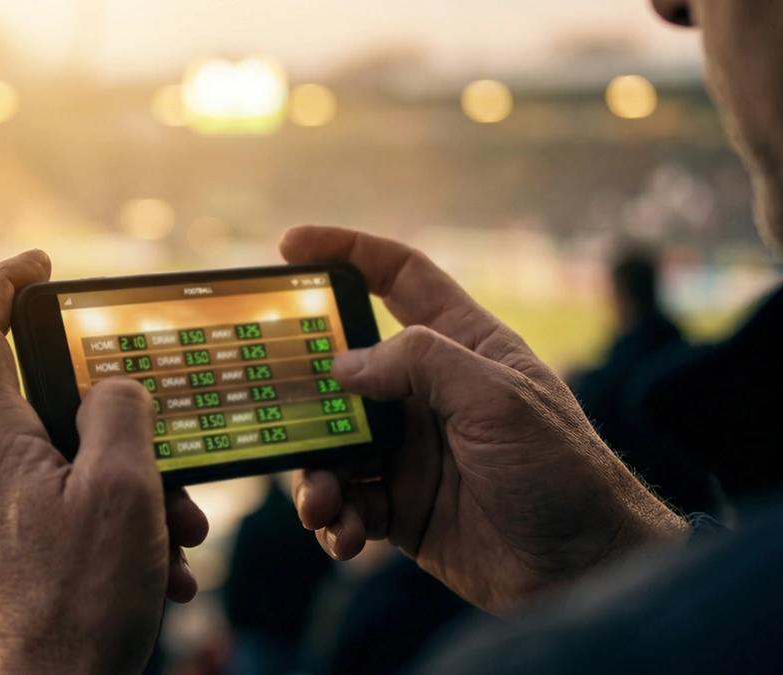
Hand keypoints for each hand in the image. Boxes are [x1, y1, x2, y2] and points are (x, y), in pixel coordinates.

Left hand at [0, 251, 209, 674]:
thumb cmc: (77, 608)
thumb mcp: (122, 495)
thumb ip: (120, 417)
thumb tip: (112, 389)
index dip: (1, 284)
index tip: (41, 267)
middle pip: (51, 411)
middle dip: (126, 431)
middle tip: (174, 468)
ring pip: (73, 472)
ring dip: (137, 496)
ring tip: (180, 542)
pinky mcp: (11, 561)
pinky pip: (69, 521)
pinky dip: (119, 534)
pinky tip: (161, 575)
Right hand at [283, 226, 687, 613]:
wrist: (585, 569)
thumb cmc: (560, 469)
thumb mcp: (498, 398)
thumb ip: (421, 363)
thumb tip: (343, 364)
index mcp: (461, 346)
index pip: (399, 278)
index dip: (348, 253)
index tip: (291, 245)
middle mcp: (428, 393)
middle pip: (345, 369)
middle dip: (305, 388)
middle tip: (273, 402)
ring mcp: (410, 452)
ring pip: (334, 445)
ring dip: (315, 473)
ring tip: (320, 502)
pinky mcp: (401, 507)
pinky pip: (346, 503)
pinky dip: (334, 519)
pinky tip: (345, 535)